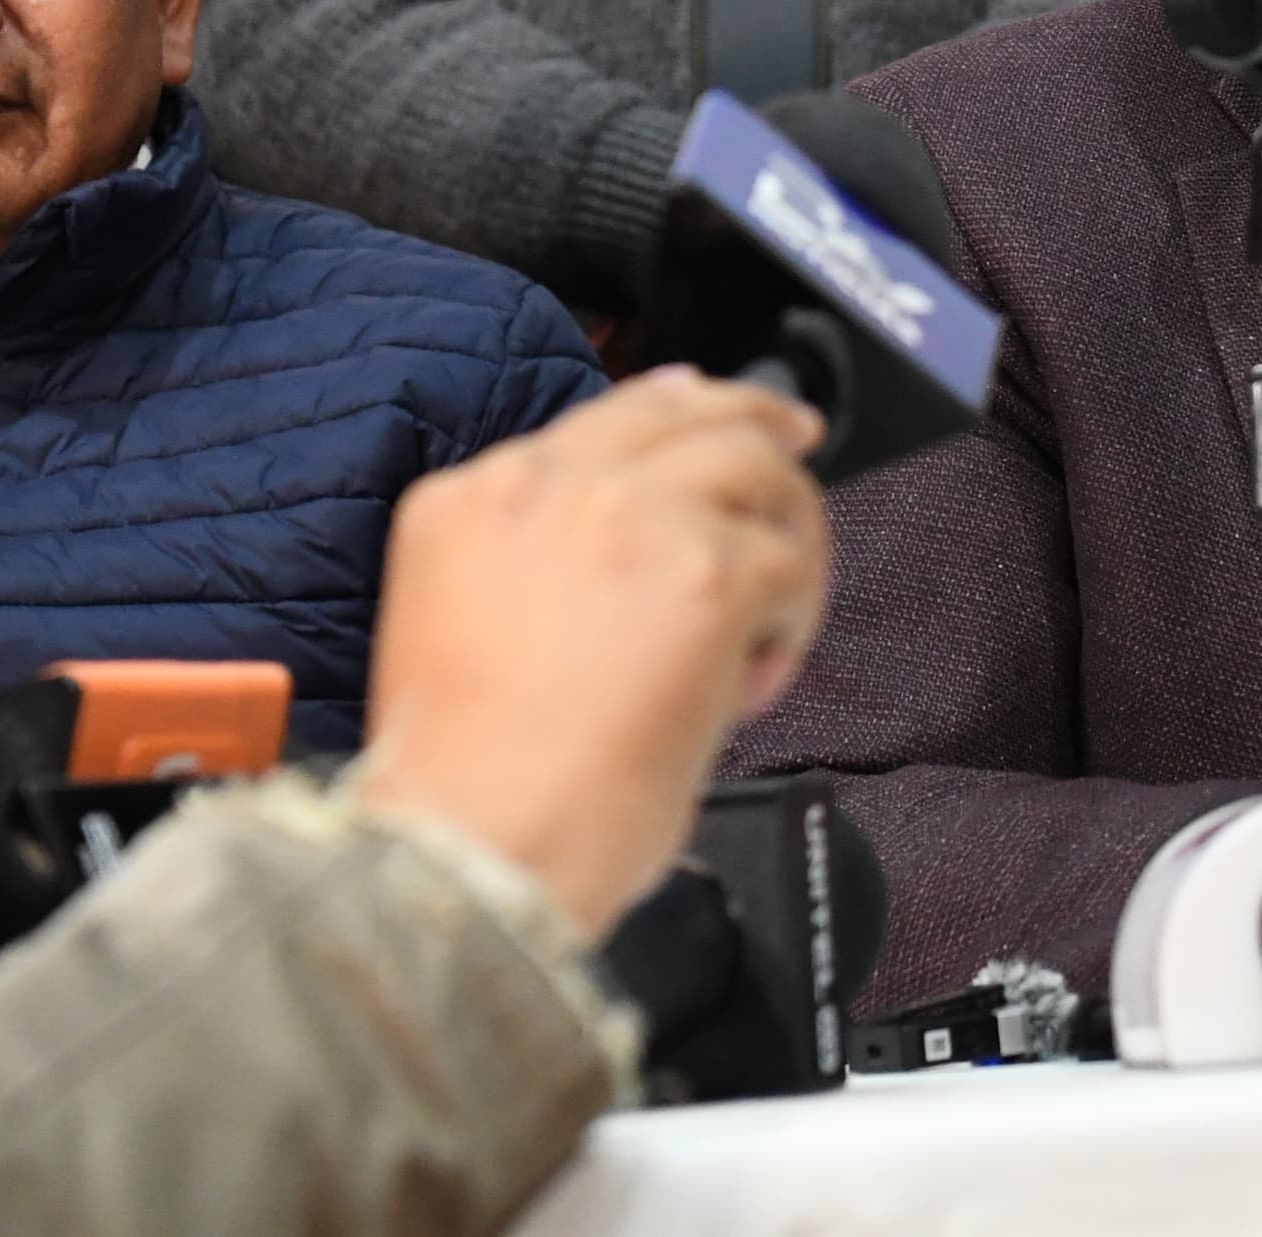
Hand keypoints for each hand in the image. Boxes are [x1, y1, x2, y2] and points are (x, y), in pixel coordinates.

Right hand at [356, 369, 829, 940]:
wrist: (473, 849)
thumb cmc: (466, 789)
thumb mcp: (463, 629)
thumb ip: (543, 566)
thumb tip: (648, 564)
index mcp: (472, 502)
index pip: (603, 419)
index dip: (678, 413)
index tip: (717, 419)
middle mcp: (548, 487)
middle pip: (688, 413)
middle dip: (756, 425)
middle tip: (798, 442)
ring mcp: (631, 518)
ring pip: (756, 469)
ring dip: (788, 536)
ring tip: (780, 613)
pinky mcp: (707, 573)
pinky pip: (788, 564)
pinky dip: (794, 621)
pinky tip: (760, 679)